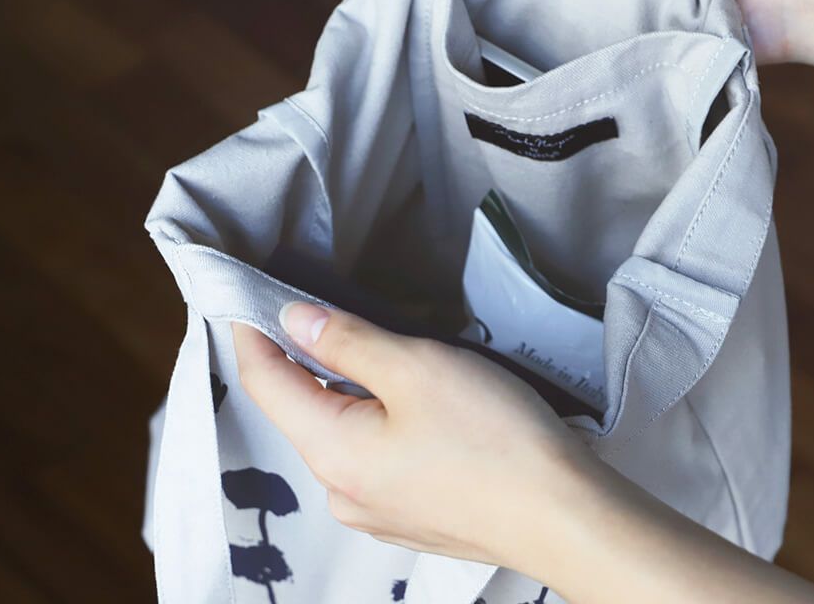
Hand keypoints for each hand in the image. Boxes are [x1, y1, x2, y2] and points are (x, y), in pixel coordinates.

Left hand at [232, 304, 607, 571]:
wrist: (563, 516)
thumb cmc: (494, 441)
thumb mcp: (415, 368)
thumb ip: (345, 341)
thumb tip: (293, 321)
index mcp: (332, 452)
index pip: (265, 383)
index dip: (253, 333)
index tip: (250, 296)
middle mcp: (342, 491)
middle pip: (304, 409)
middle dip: (311, 359)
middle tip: (339, 313)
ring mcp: (376, 510)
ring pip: (343, 433)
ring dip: (353, 391)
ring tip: (400, 360)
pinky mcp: (410, 515)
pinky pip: (376, 458)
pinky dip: (382, 423)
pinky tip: (427, 409)